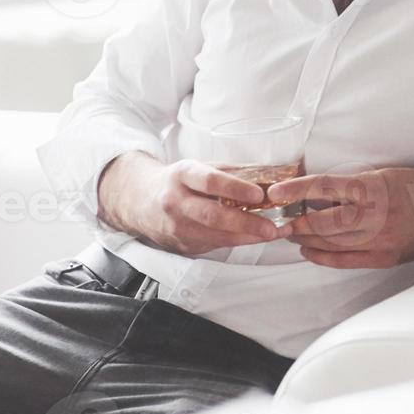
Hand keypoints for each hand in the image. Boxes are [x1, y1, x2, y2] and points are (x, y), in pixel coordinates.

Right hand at [96, 151, 291, 255]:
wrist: (140, 201)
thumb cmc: (178, 181)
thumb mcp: (198, 167)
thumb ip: (230, 172)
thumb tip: (270, 174)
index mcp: (181, 175)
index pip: (209, 181)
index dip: (234, 188)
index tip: (259, 194)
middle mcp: (175, 202)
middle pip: (212, 215)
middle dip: (245, 223)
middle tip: (271, 227)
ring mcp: (176, 227)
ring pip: (215, 236)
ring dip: (247, 237)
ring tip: (273, 234)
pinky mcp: (181, 245)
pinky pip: (213, 246)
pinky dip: (237, 243)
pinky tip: (255, 238)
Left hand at [266, 167, 413, 268]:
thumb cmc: (413, 187)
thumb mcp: (381, 175)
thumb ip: (352, 186)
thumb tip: (316, 194)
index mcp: (372, 188)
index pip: (325, 187)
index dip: (297, 191)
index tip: (277, 193)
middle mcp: (374, 214)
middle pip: (323, 221)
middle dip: (296, 222)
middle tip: (278, 220)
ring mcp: (380, 239)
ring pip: (331, 242)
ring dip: (306, 239)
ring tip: (290, 234)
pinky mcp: (384, 257)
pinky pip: (346, 260)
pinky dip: (323, 257)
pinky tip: (309, 251)